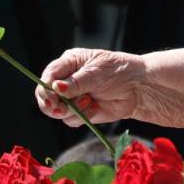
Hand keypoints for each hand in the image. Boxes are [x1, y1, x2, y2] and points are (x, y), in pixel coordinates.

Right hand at [35, 48, 150, 123]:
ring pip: (57, 111)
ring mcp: (72, 97)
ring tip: (90, 100)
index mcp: (68, 63)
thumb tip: (56, 87)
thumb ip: (75, 83)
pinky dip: (82, 116)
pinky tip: (95, 107)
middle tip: (61, 109)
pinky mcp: (80, 112)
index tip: (51, 99)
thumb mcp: (96, 73)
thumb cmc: (119, 71)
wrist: (138, 88)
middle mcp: (67, 80)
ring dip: (72, 109)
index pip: (48, 76)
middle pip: (46, 96)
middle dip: (52, 104)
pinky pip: (71, 120)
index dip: (45, 89)